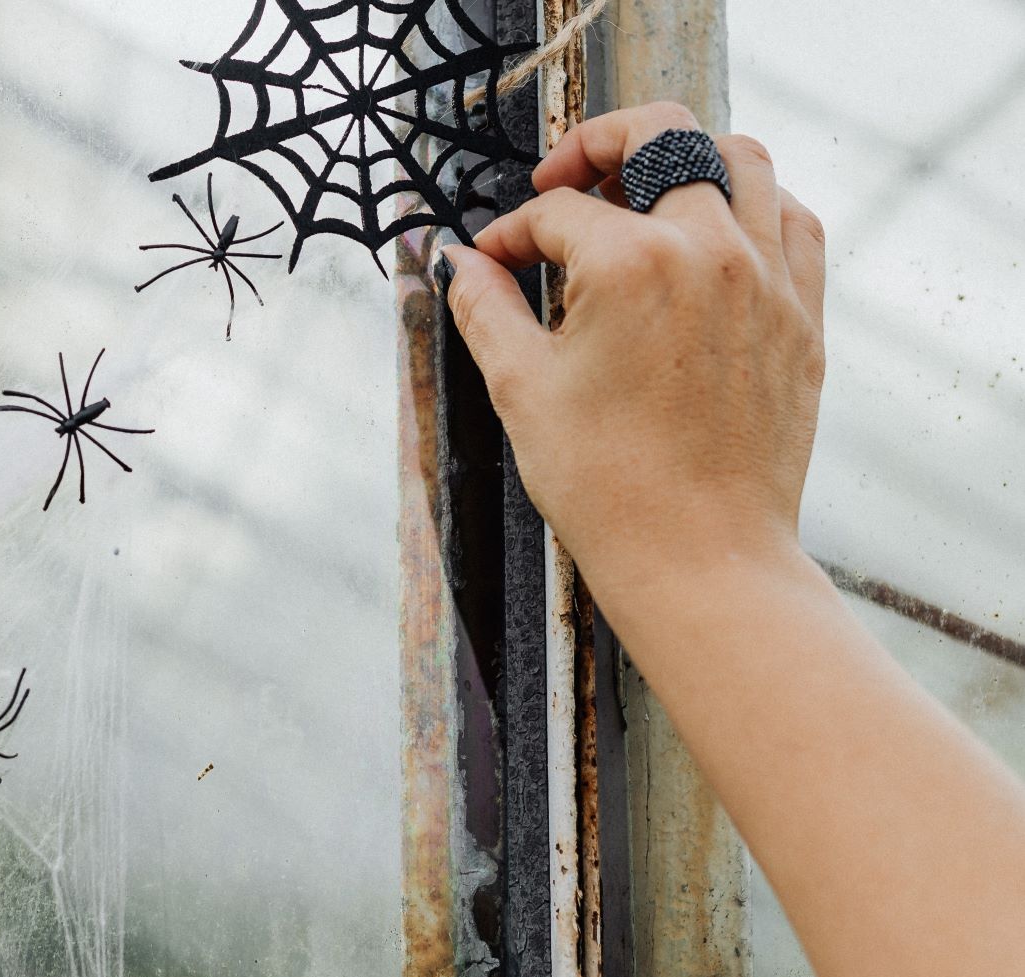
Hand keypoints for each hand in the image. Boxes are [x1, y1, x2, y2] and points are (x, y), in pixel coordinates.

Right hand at [443, 102, 826, 602]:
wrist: (698, 557)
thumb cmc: (607, 485)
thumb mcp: (521, 388)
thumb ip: (483, 307)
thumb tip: (457, 262)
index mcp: (632, 264)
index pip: (559, 212)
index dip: (513, 232)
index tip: (494, 260)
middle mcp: (710, 251)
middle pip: (662, 136)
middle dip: (600, 143)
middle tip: (563, 177)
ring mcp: (767, 279)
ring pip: (743, 158)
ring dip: (685, 158)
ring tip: (642, 194)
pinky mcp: (801, 316)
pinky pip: (792, 220)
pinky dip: (752, 205)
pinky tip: (711, 238)